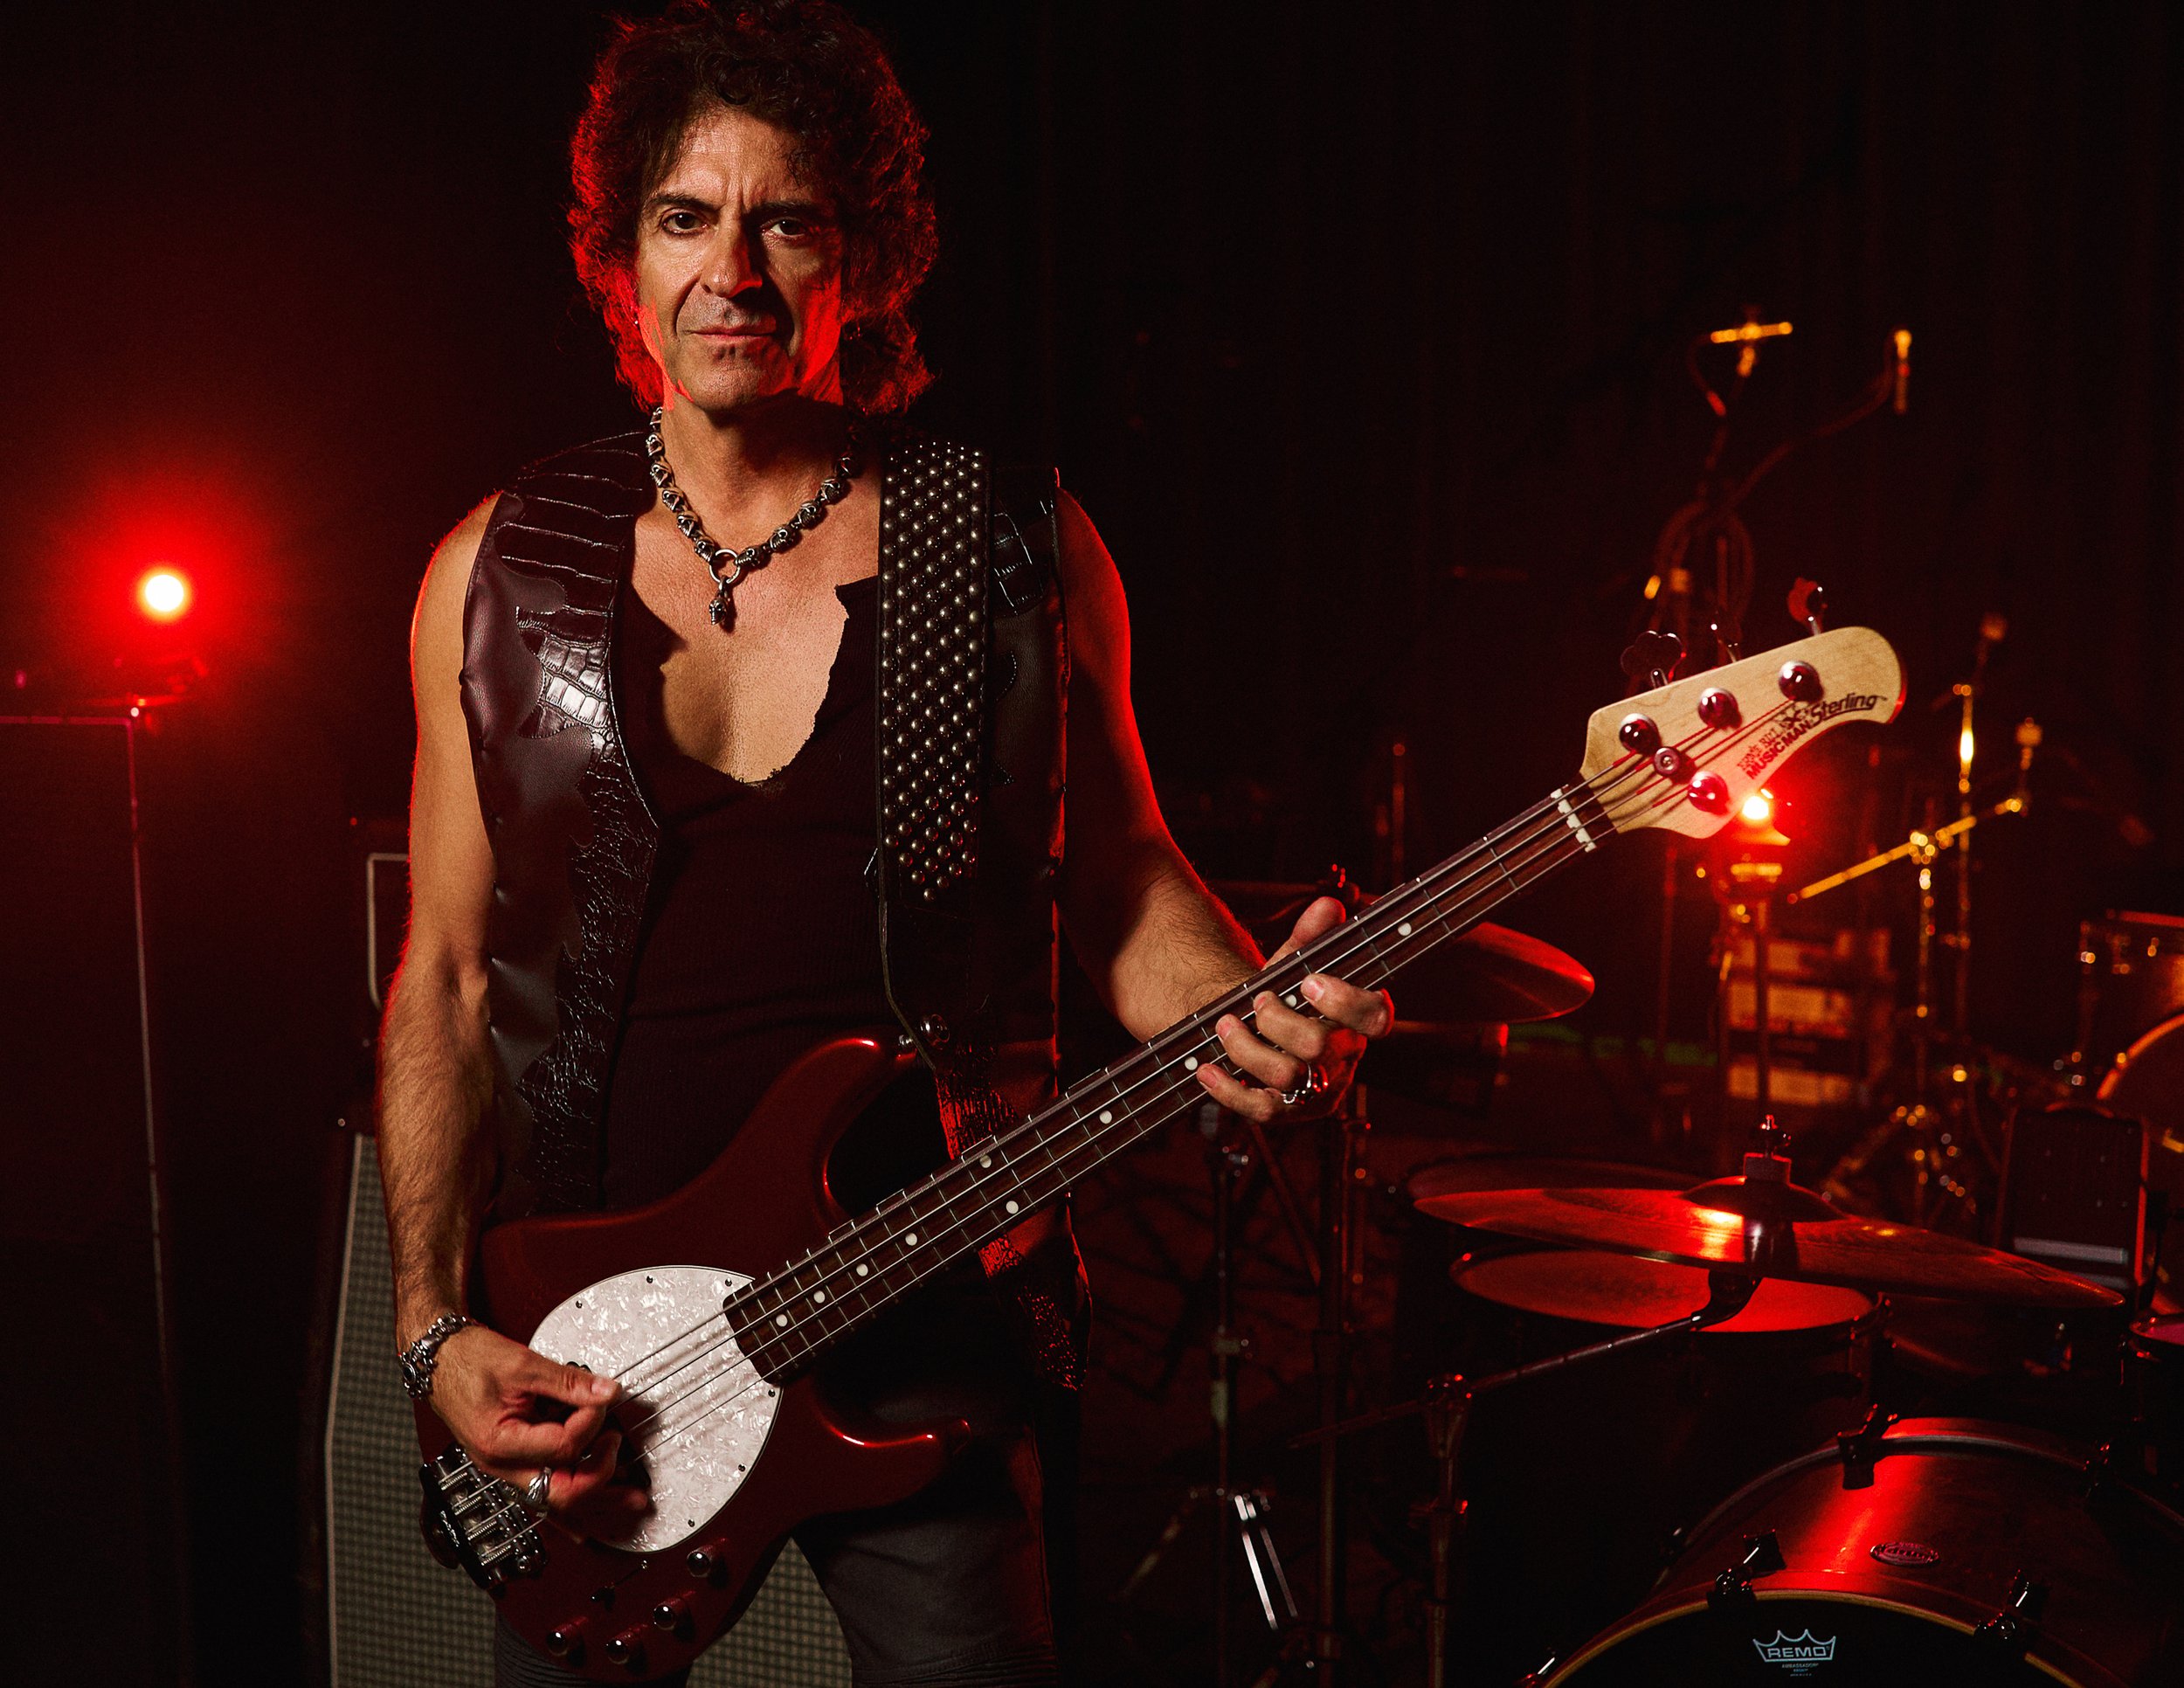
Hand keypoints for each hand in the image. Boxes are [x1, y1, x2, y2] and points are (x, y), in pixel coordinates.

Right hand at [426, 1322, 648, 1531]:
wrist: (440, 1361)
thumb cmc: (469, 1361)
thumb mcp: (522, 1365)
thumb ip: (568, 1382)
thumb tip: (606, 1393)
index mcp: (500, 1444)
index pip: (563, 1446)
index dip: (591, 1421)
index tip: (600, 1397)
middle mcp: (502, 1466)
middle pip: (561, 1491)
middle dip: (601, 1477)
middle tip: (620, 1448)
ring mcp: (506, 1469)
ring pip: (555, 1500)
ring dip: (596, 1501)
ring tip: (629, 1500)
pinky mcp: (513, 1464)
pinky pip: (542, 1496)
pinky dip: (568, 1513)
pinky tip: (586, 1528)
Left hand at [1193, 895, 1393, 1122]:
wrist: (1263, 1040)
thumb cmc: (1288, 1002)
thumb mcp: (1294, 968)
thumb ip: (1310, 939)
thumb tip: (1328, 906)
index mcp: (1357, 1023)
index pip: (1376, 1017)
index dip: (1345, 1001)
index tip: (1309, 982)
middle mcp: (1343, 1061)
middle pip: (1320, 1046)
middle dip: (1279, 1020)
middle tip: (1256, 1001)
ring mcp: (1317, 1091)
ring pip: (1287, 1077)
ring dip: (1246, 1049)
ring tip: (1223, 1026)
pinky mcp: (1287, 1113)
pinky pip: (1262, 1111)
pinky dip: (1229, 1090)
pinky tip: (1206, 1069)